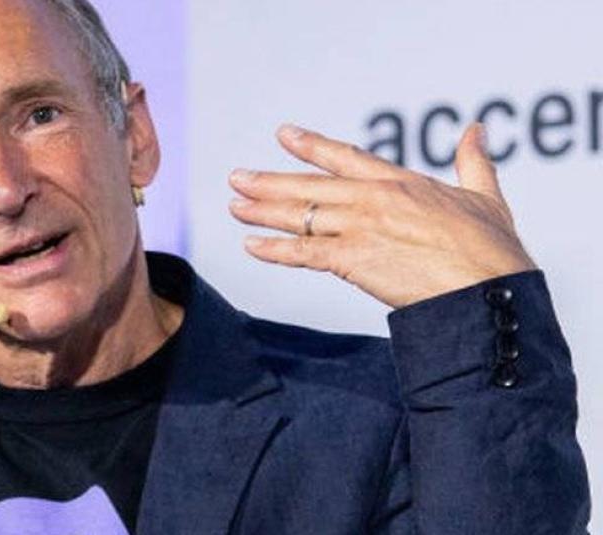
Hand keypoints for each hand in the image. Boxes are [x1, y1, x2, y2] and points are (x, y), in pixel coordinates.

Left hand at [228, 123, 535, 308]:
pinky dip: (274, 250)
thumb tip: (475, 130)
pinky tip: (251, 245)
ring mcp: (361, 228)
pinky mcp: (353, 259)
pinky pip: (303, 252)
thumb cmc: (494, 252)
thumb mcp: (485, 198)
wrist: (489, 290)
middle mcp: (375, 199)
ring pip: (301, 215)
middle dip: (270, 181)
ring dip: (263, 211)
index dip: (312, 147)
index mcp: (403, 182)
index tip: (284, 135)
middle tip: (237, 177)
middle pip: (311, 186)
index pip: (347, 158)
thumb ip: (473, 163)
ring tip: (235, 205)